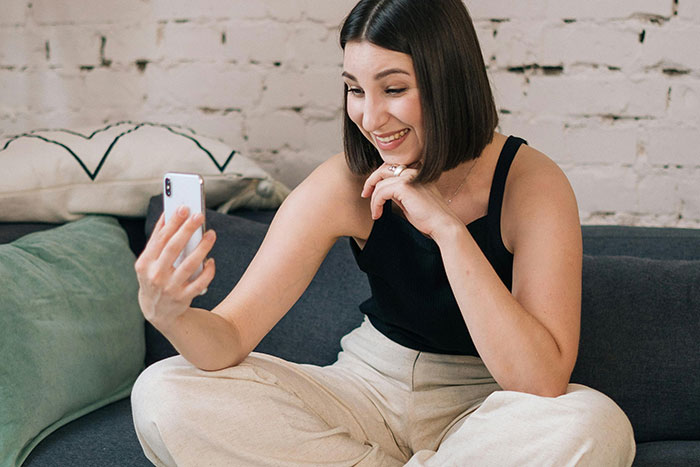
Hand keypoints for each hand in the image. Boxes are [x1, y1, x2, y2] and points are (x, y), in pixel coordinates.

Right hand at [134, 206, 216, 329]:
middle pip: (173, 248)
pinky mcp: (183, 297)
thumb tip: (168, 215)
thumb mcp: (149, 261)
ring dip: (202, 247)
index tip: (183, 208)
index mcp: (145, 263)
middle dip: (187, 230)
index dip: (172, 222)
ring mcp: (170, 288)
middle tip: (199, 215)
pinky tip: (211, 260)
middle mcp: (156, 275)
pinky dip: (208, 270)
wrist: (157, 311)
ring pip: (189, 264)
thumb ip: (157, 240)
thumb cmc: (155, 277)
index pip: (160, 239)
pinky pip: (200, 282)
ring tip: (211, 234)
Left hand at [361, 163, 460, 238]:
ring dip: (373, 199)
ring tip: (375, 213)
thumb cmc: (428, 217)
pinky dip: (376, 203)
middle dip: (371, 182)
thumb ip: (398, 192)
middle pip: (383, 170)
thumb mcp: (409, 201)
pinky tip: (377, 214)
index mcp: (417, 172)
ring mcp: (410, 177)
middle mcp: (414, 171)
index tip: (370, 192)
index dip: (378, 178)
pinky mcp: (405, 186)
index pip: (391, 168)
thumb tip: (382, 190)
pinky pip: (381, 192)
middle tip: (365, 194)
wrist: (442, 225)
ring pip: (380, 183)